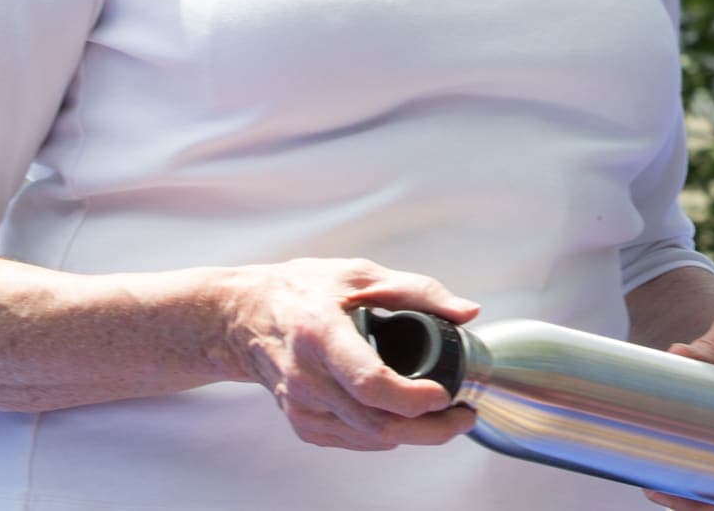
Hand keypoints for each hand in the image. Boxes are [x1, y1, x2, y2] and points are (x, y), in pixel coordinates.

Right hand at [215, 259, 480, 452]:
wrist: (245, 317)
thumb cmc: (302, 290)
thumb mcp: (359, 273)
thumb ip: (418, 291)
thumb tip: (468, 312)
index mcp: (320, 334)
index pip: (370, 383)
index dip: (413, 398)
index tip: (445, 394)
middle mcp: (307, 377)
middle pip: (377, 423)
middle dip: (431, 428)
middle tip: (463, 416)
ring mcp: (301, 406)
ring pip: (370, 439)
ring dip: (415, 434)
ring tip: (442, 415)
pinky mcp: (301, 423)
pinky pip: (355, 440)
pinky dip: (386, 434)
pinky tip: (403, 416)